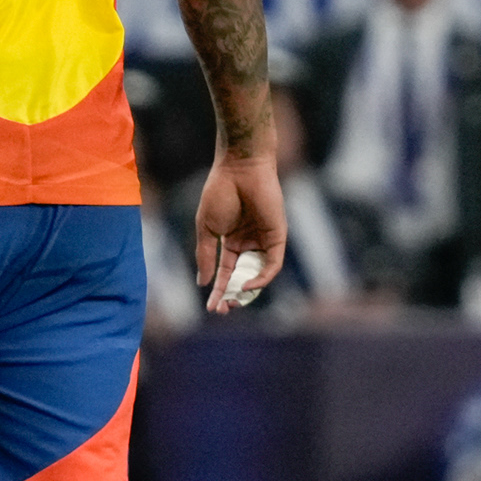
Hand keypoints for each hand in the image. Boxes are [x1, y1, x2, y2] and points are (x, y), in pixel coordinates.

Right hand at [193, 152, 286, 315]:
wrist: (239, 169)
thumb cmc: (219, 193)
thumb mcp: (207, 229)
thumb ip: (206, 256)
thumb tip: (203, 283)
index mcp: (230, 242)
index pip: (226, 273)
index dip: (218, 290)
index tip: (210, 307)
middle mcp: (248, 244)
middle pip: (242, 278)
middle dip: (232, 295)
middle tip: (222, 310)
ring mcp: (263, 241)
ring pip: (257, 275)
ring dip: (246, 292)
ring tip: (231, 303)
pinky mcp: (277, 237)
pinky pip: (271, 265)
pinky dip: (261, 279)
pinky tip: (246, 286)